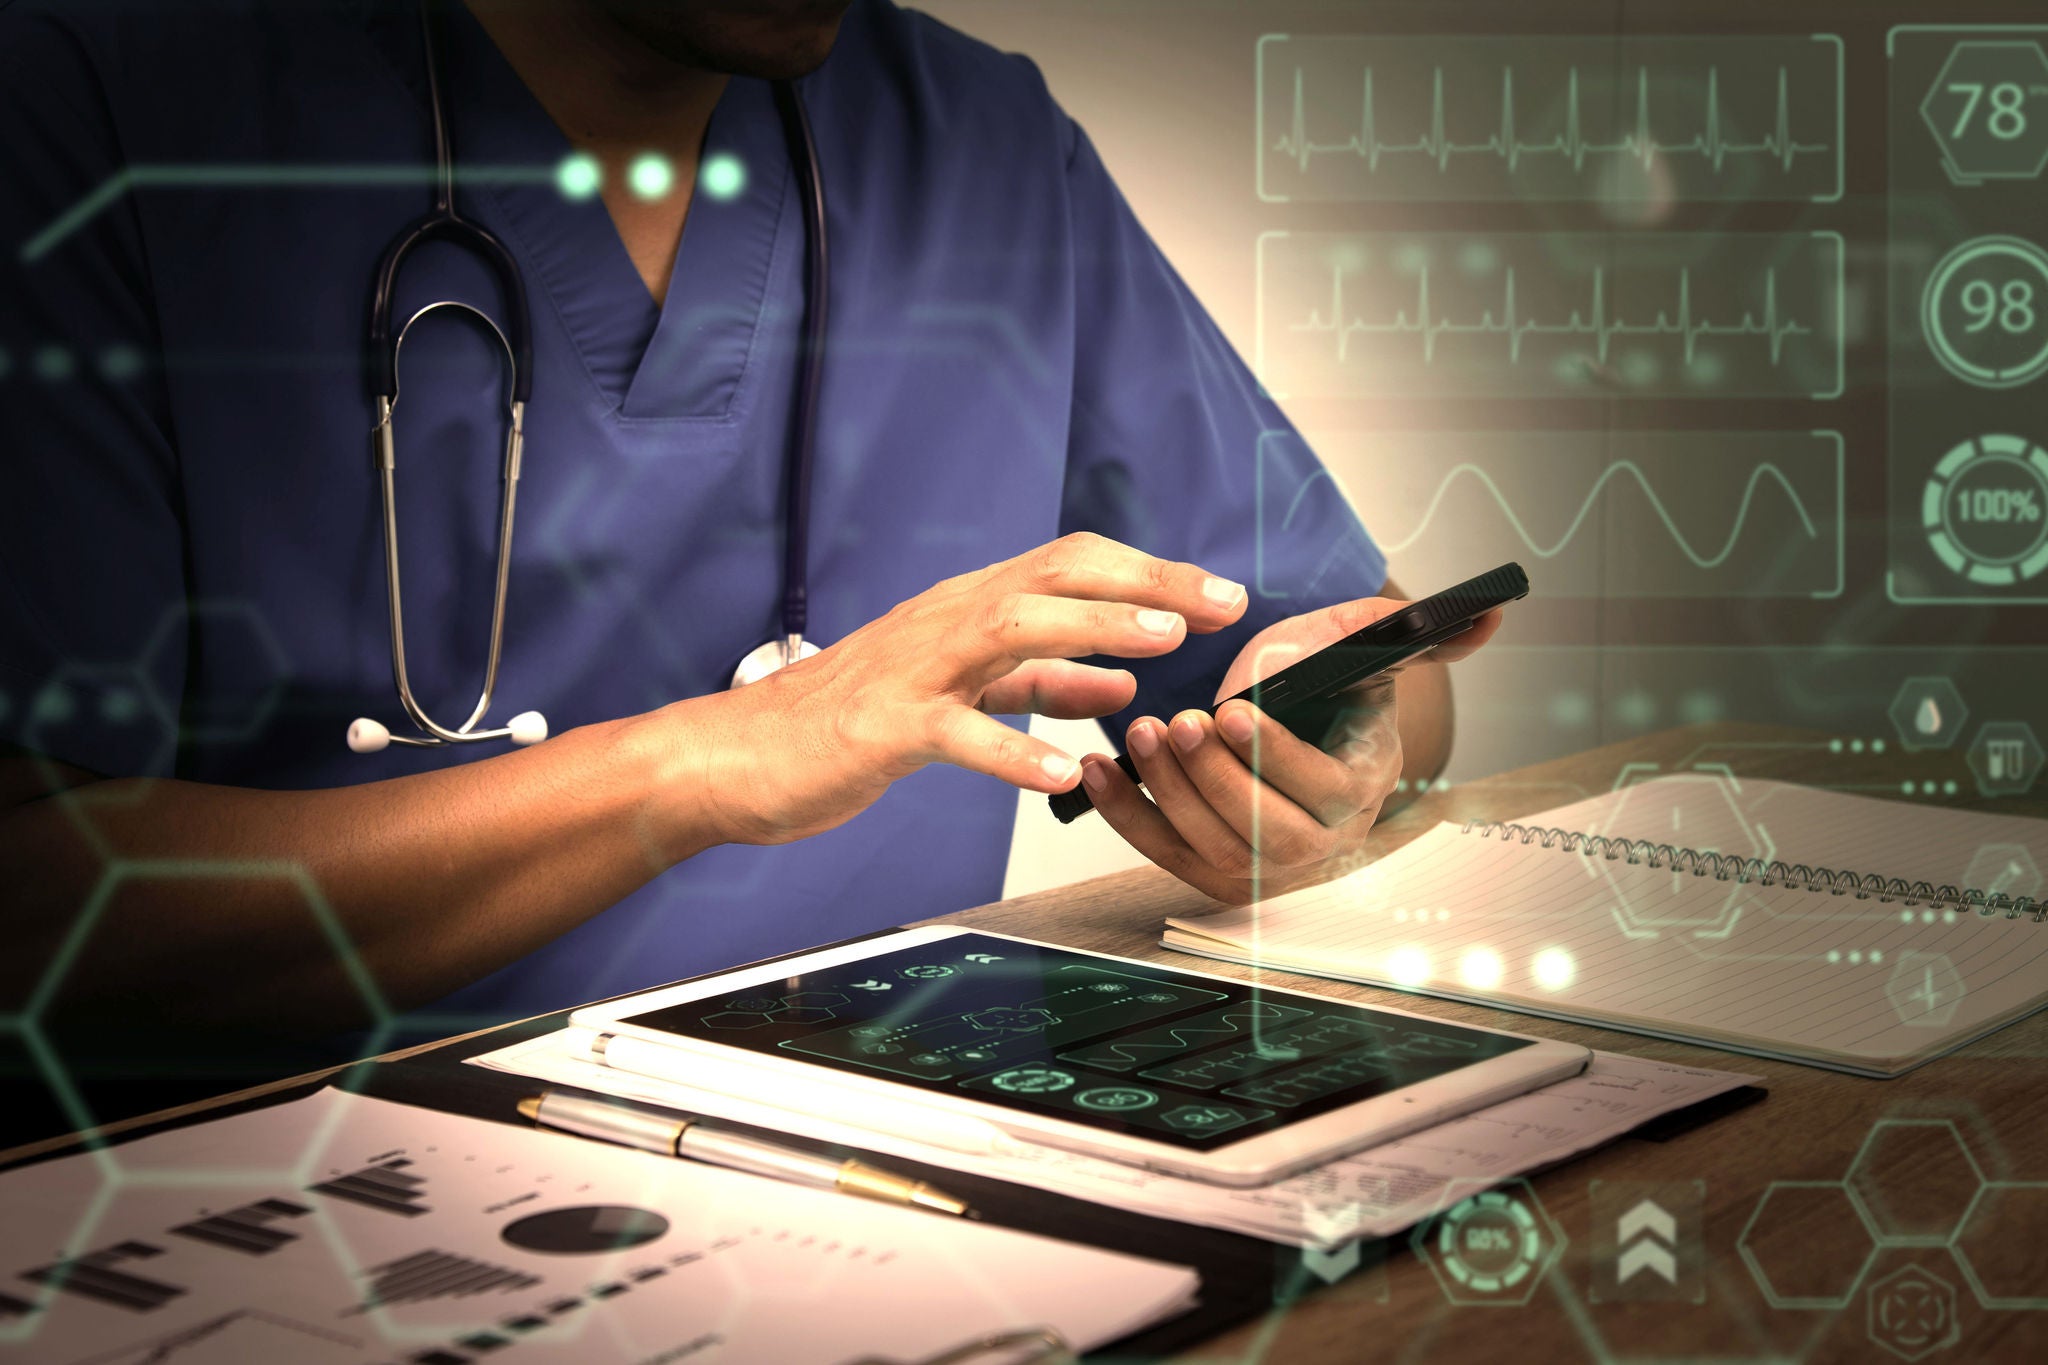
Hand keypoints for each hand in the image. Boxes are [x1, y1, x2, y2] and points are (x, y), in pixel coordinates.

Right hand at [662, 533, 1247, 844]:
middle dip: (1146, 583)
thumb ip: (1043, 682)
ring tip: (1162, 648)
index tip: (1223, 596)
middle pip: (1055, 575)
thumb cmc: (851, 722)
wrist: (740, 757)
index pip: (1071, 565)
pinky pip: (953, 734)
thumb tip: (1125, 679)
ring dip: (1092, 630)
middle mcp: (945, 621)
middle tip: (1223, 605)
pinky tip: (1060, 776)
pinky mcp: (881, 728)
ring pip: (1010, 628)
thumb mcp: (964, 694)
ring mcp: (911, 670)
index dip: (1150, 574)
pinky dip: (1010, 752)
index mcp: (968, 610)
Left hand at [1079, 595, 1500, 902]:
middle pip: (1268, 832)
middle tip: (1178, 721)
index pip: (1325, 787)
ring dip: (1170, 792)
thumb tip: (1496, 612)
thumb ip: (1427, 629)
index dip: (1277, 754)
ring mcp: (1265, 868)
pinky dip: (1125, 816)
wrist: (1292, 727)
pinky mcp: (1212, 873)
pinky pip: (1165, 855)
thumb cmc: (1325, 685)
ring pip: (1215, 847)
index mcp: (1362, 786)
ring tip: (1140, 733)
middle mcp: (1322, 841)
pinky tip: (1096, 770)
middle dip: (1217, 778)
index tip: (1231, 708)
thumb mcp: (1368, 649)